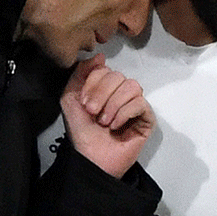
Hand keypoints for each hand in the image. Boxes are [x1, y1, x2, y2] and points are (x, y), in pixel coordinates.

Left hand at [60, 54, 154, 177]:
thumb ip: (80, 74)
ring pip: (132, 86)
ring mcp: (135, 105)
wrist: (91, 158)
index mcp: (104, 86)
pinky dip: (124, 114)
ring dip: (113, 104)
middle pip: (118, 76)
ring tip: (104, 121)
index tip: (84, 102)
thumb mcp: (70, 99)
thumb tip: (99, 57)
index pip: (104, 69)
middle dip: (102, 94)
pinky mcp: (146, 118)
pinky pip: (140, 104)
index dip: (93, 83)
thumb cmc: (81, 132)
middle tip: (92, 112)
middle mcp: (121, 93)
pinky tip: (115, 126)